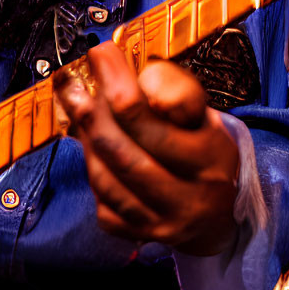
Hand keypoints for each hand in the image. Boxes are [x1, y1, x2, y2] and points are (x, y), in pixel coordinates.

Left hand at [53, 41, 239, 255]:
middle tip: (72, 83)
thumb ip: (176, 88)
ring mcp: (165, 223)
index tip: (100, 54)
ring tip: (79, 107)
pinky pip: (103, 202)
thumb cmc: (201, 145)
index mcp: (211, 157)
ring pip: (106, 178)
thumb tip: (144, 83)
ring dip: (86, 138)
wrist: (216, 210)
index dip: (117, 83)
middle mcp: (191, 197)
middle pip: (121, 151)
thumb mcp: (202, 111)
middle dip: (90, 111)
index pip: (150, 121)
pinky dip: (92, 170)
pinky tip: (92, 146)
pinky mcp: (143, 236)